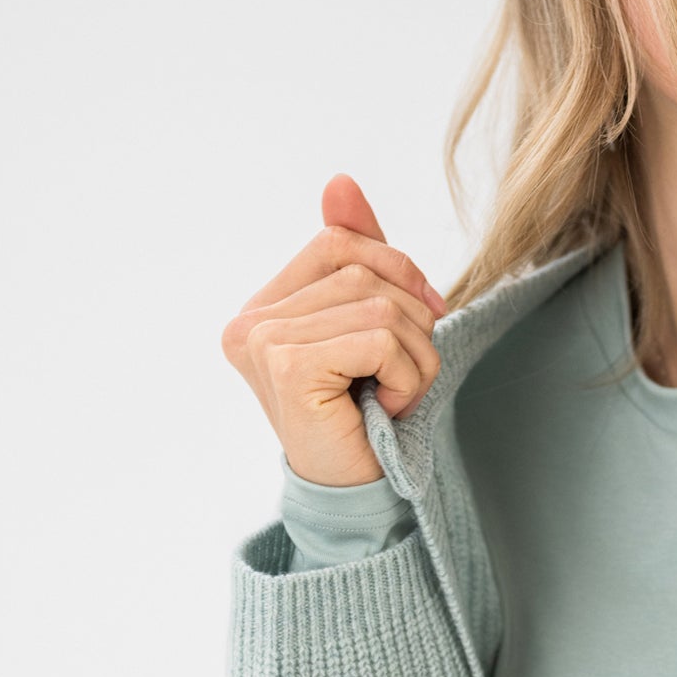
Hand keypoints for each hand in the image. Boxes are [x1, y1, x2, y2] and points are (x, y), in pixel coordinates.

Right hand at [220, 173, 448, 486]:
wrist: (358, 496)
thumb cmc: (367, 415)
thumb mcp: (369, 326)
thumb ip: (356, 256)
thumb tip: (340, 181)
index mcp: (260, 308)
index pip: (337, 242)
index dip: (395, 267)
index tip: (427, 312)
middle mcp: (248, 323)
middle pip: (362, 271)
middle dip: (413, 320)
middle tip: (407, 371)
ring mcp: (262, 344)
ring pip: (379, 306)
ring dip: (416, 354)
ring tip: (397, 392)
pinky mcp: (288, 368)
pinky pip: (380, 338)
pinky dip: (408, 374)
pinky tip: (389, 405)